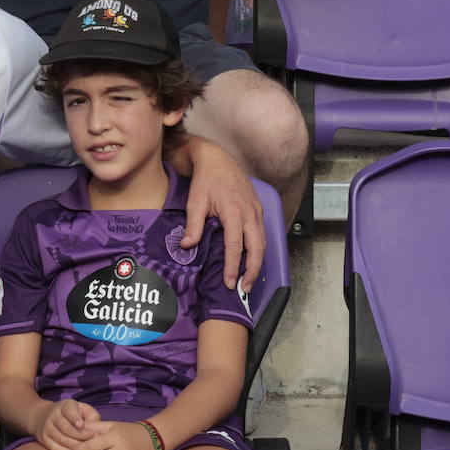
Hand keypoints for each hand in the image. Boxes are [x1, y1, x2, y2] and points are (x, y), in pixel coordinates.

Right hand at [33, 398, 98, 449]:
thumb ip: (90, 416)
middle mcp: (53, 415)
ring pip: (61, 439)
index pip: (69, 411)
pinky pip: (55, 448)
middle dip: (80, 436)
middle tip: (94, 441)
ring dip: (75, 446)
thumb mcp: (81, 409)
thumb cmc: (71, 414)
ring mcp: (47, 427)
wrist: (44, 416)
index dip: (75, 418)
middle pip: (66, 428)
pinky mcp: (43, 438)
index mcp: (65, 405)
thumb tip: (96, 428)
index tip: (81, 425)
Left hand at [174, 135, 265, 291]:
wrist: (217, 159)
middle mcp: (249, 213)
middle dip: (253, 271)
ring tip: (249, 280)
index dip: (234, 267)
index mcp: (233, 212)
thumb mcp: (194, 201)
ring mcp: (256, 210)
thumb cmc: (205, 180)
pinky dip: (258, 249)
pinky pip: (261, 233)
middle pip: (257, 248)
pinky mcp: (258, 209)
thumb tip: (187, 246)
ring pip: (262, 242)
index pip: (236, 246)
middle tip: (244, 289)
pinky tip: (251, 260)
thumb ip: (193, 225)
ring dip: (257, 263)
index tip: (230, 283)